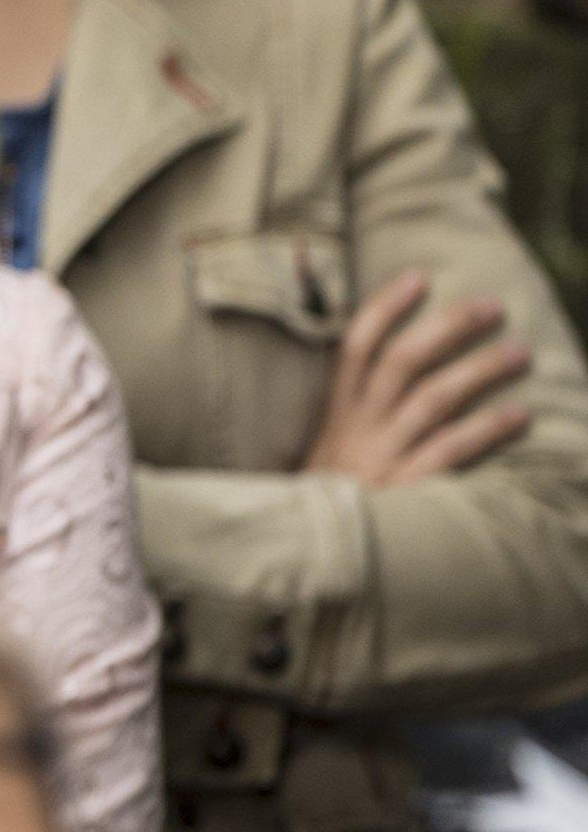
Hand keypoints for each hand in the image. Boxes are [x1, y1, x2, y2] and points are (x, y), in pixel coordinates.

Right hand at [301, 271, 536, 486]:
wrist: (311, 554)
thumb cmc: (333, 499)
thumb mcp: (330, 450)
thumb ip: (358, 415)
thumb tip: (398, 374)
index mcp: (339, 413)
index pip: (356, 346)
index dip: (386, 308)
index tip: (419, 277)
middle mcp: (359, 428)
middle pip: (402, 362)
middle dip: (448, 328)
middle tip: (491, 306)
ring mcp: (382, 457)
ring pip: (433, 399)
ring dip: (479, 370)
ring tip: (519, 352)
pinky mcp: (406, 489)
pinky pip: (451, 450)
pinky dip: (487, 429)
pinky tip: (520, 415)